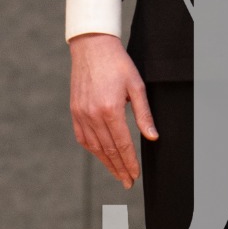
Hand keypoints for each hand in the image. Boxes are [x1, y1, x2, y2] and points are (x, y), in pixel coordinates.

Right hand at [69, 34, 157, 187]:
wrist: (92, 47)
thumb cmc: (117, 64)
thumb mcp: (136, 86)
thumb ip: (144, 114)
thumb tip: (152, 137)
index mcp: (110, 109)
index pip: (122, 144)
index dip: (130, 162)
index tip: (135, 175)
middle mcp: (93, 115)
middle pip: (108, 150)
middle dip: (119, 168)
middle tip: (128, 182)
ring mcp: (81, 114)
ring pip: (95, 147)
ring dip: (106, 163)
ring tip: (117, 174)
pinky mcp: (75, 111)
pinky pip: (82, 137)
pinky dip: (93, 150)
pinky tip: (101, 156)